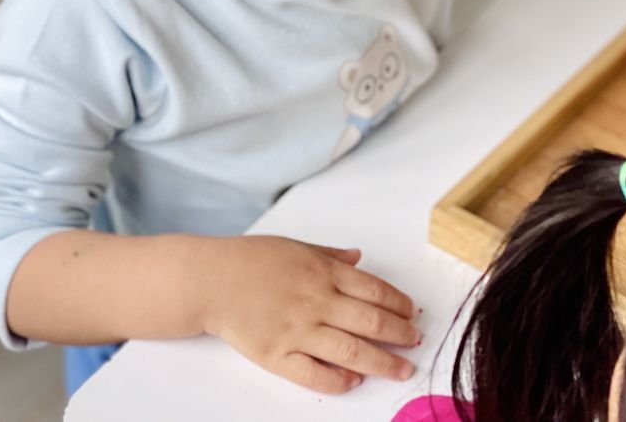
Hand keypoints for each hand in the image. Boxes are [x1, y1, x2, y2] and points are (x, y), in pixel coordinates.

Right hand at [202, 236, 420, 393]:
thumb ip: (329, 255)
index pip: (375, 290)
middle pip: (372, 322)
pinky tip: (354, 380)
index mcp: (323, 272)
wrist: (209, 280)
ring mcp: (298, 331)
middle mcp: (317, 302)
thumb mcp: (295, 246)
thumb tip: (359, 258)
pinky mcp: (277, 356)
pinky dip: (338, 379)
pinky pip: (315, 373)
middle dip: (401, 334)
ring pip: (352, 351)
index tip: (412, 314)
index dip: (399, 304)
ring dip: (383, 362)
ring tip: (402, 369)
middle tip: (416, 342)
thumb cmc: (250, 260)